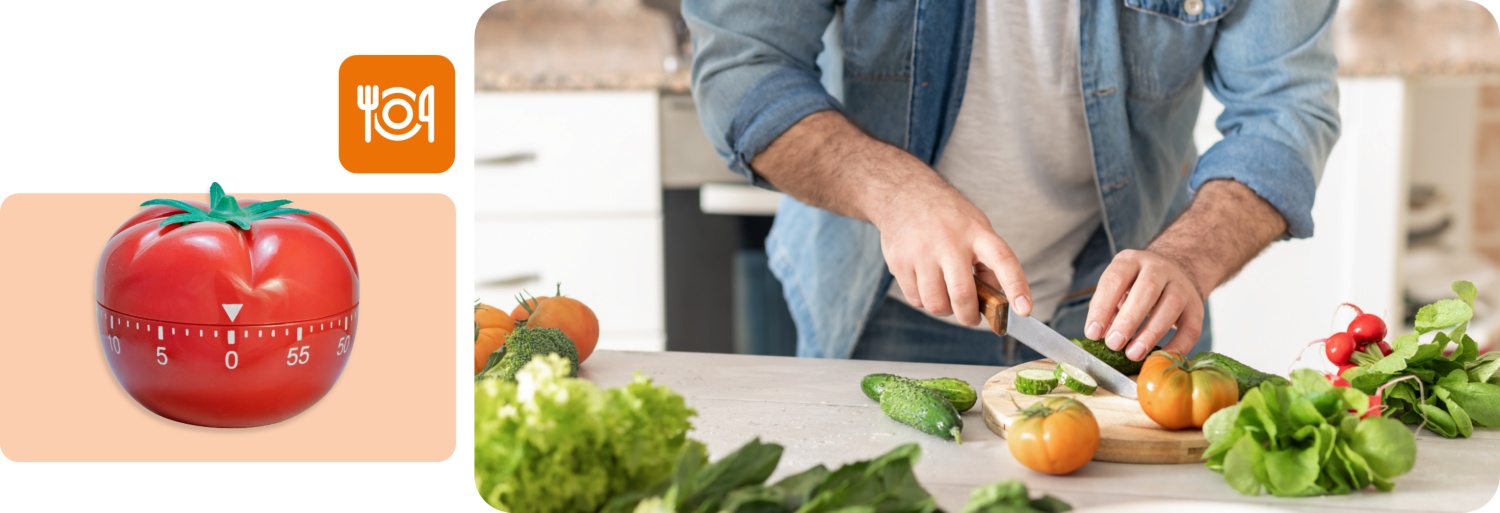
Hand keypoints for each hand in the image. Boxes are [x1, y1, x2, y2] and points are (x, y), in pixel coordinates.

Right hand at [873, 184, 1032, 326]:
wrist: (904, 193)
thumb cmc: (947, 217)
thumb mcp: (976, 227)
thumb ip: (987, 261)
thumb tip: (997, 300)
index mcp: (977, 232)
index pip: (1002, 260)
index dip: (1015, 286)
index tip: (1023, 310)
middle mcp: (949, 240)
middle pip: (962, 294)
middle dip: (968, 316)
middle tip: (970, 317)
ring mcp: (922, 251)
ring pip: (936, 304)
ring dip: (944, 309)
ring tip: (944, 295)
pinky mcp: (900, 262)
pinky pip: (915, 300)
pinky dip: (924, 300)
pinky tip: (925, 284)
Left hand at [1084, 249, 1206, 360]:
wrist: (1175, 270)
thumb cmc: (1136, 285)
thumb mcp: (1117, 288)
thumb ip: (1107, 309)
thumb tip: (1099, 336)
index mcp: (1131, 261)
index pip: (1115, 280)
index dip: (1103, 308)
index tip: (1093, 334)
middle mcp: (1158, 268)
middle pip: (1146, 290)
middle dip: (1128, 320)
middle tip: (1113, 344)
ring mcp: (1181, 285)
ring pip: (1171, 305)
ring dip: (1151, 333)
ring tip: (1133, 354)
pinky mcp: (1196, 306)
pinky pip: (1191, 327)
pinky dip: (1177, 345)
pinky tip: (1160, 358)